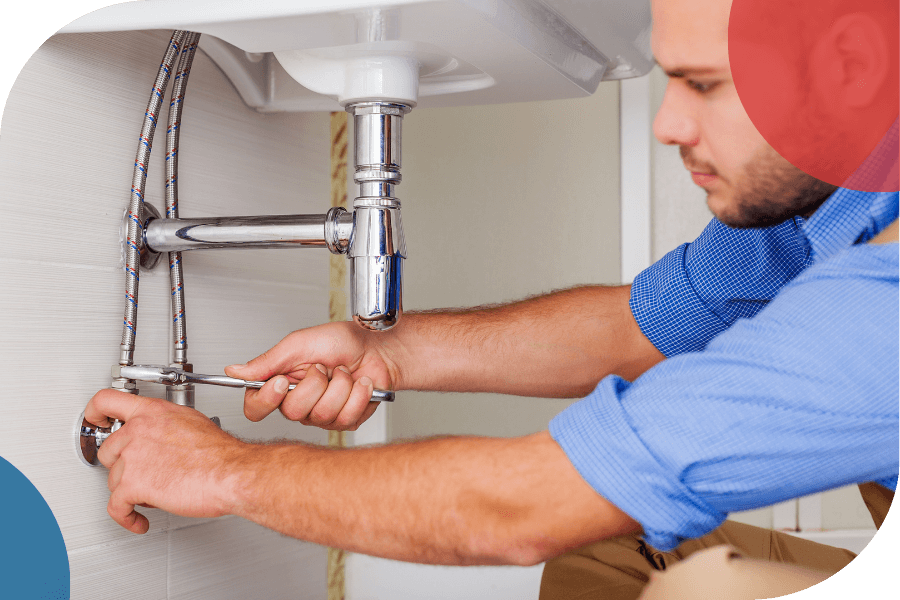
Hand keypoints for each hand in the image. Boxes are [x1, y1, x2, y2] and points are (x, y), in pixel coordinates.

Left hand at [85, 389, 247, 533]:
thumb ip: (167, 424)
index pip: (107, 401)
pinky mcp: (133, 485)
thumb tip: (163, 433)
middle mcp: (138, 431)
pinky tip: (137, 519)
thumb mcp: (192, 422)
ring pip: (114, 480)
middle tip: (138, 472)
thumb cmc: (220, 454)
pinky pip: (117, 507)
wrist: (231, 473)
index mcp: (152, 412)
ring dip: (130, 491)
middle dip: (122, 466)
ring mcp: (132, 458)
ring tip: (152, 494)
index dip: (94, 412)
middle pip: (108, 450)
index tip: (95, 420)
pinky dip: (126, 517)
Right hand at [225, 321, 398, 430]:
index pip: (256, 407)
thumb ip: (266, 361)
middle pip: (293, 412)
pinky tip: (360, 383)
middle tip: (323, 367)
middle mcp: (300, 403)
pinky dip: (359, 394)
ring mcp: (322, 415)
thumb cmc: (341, 341)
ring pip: (323, 415)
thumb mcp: (299, 343)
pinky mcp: (346, 421)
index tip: (282, 382)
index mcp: (282, 383)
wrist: (377, 347)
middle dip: (315, 384)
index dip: (266, 400)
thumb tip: (234, 371)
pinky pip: (347, 417)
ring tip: (344, 372)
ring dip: (340, 386)